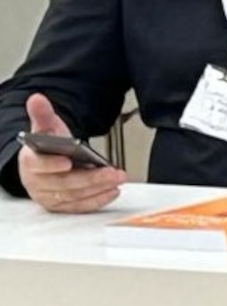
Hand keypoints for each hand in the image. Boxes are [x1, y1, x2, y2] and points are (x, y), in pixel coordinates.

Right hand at [18, 93, 127, 213]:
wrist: (49, 162)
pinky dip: (97, 200)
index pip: (39, 165)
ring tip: (117, 179)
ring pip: (75, 196)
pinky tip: (112, 191)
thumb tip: (37, 98)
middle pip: (64, 184)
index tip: (67, 161)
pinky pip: (80, 206)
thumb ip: (43, 113)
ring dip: (98, 189)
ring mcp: (50, 197)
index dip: (52, 164)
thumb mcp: (46, 127)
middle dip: (90, 178)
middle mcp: (38, 183)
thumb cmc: (47, 146)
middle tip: (111, 172)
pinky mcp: (63, 206)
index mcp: (31, 162)